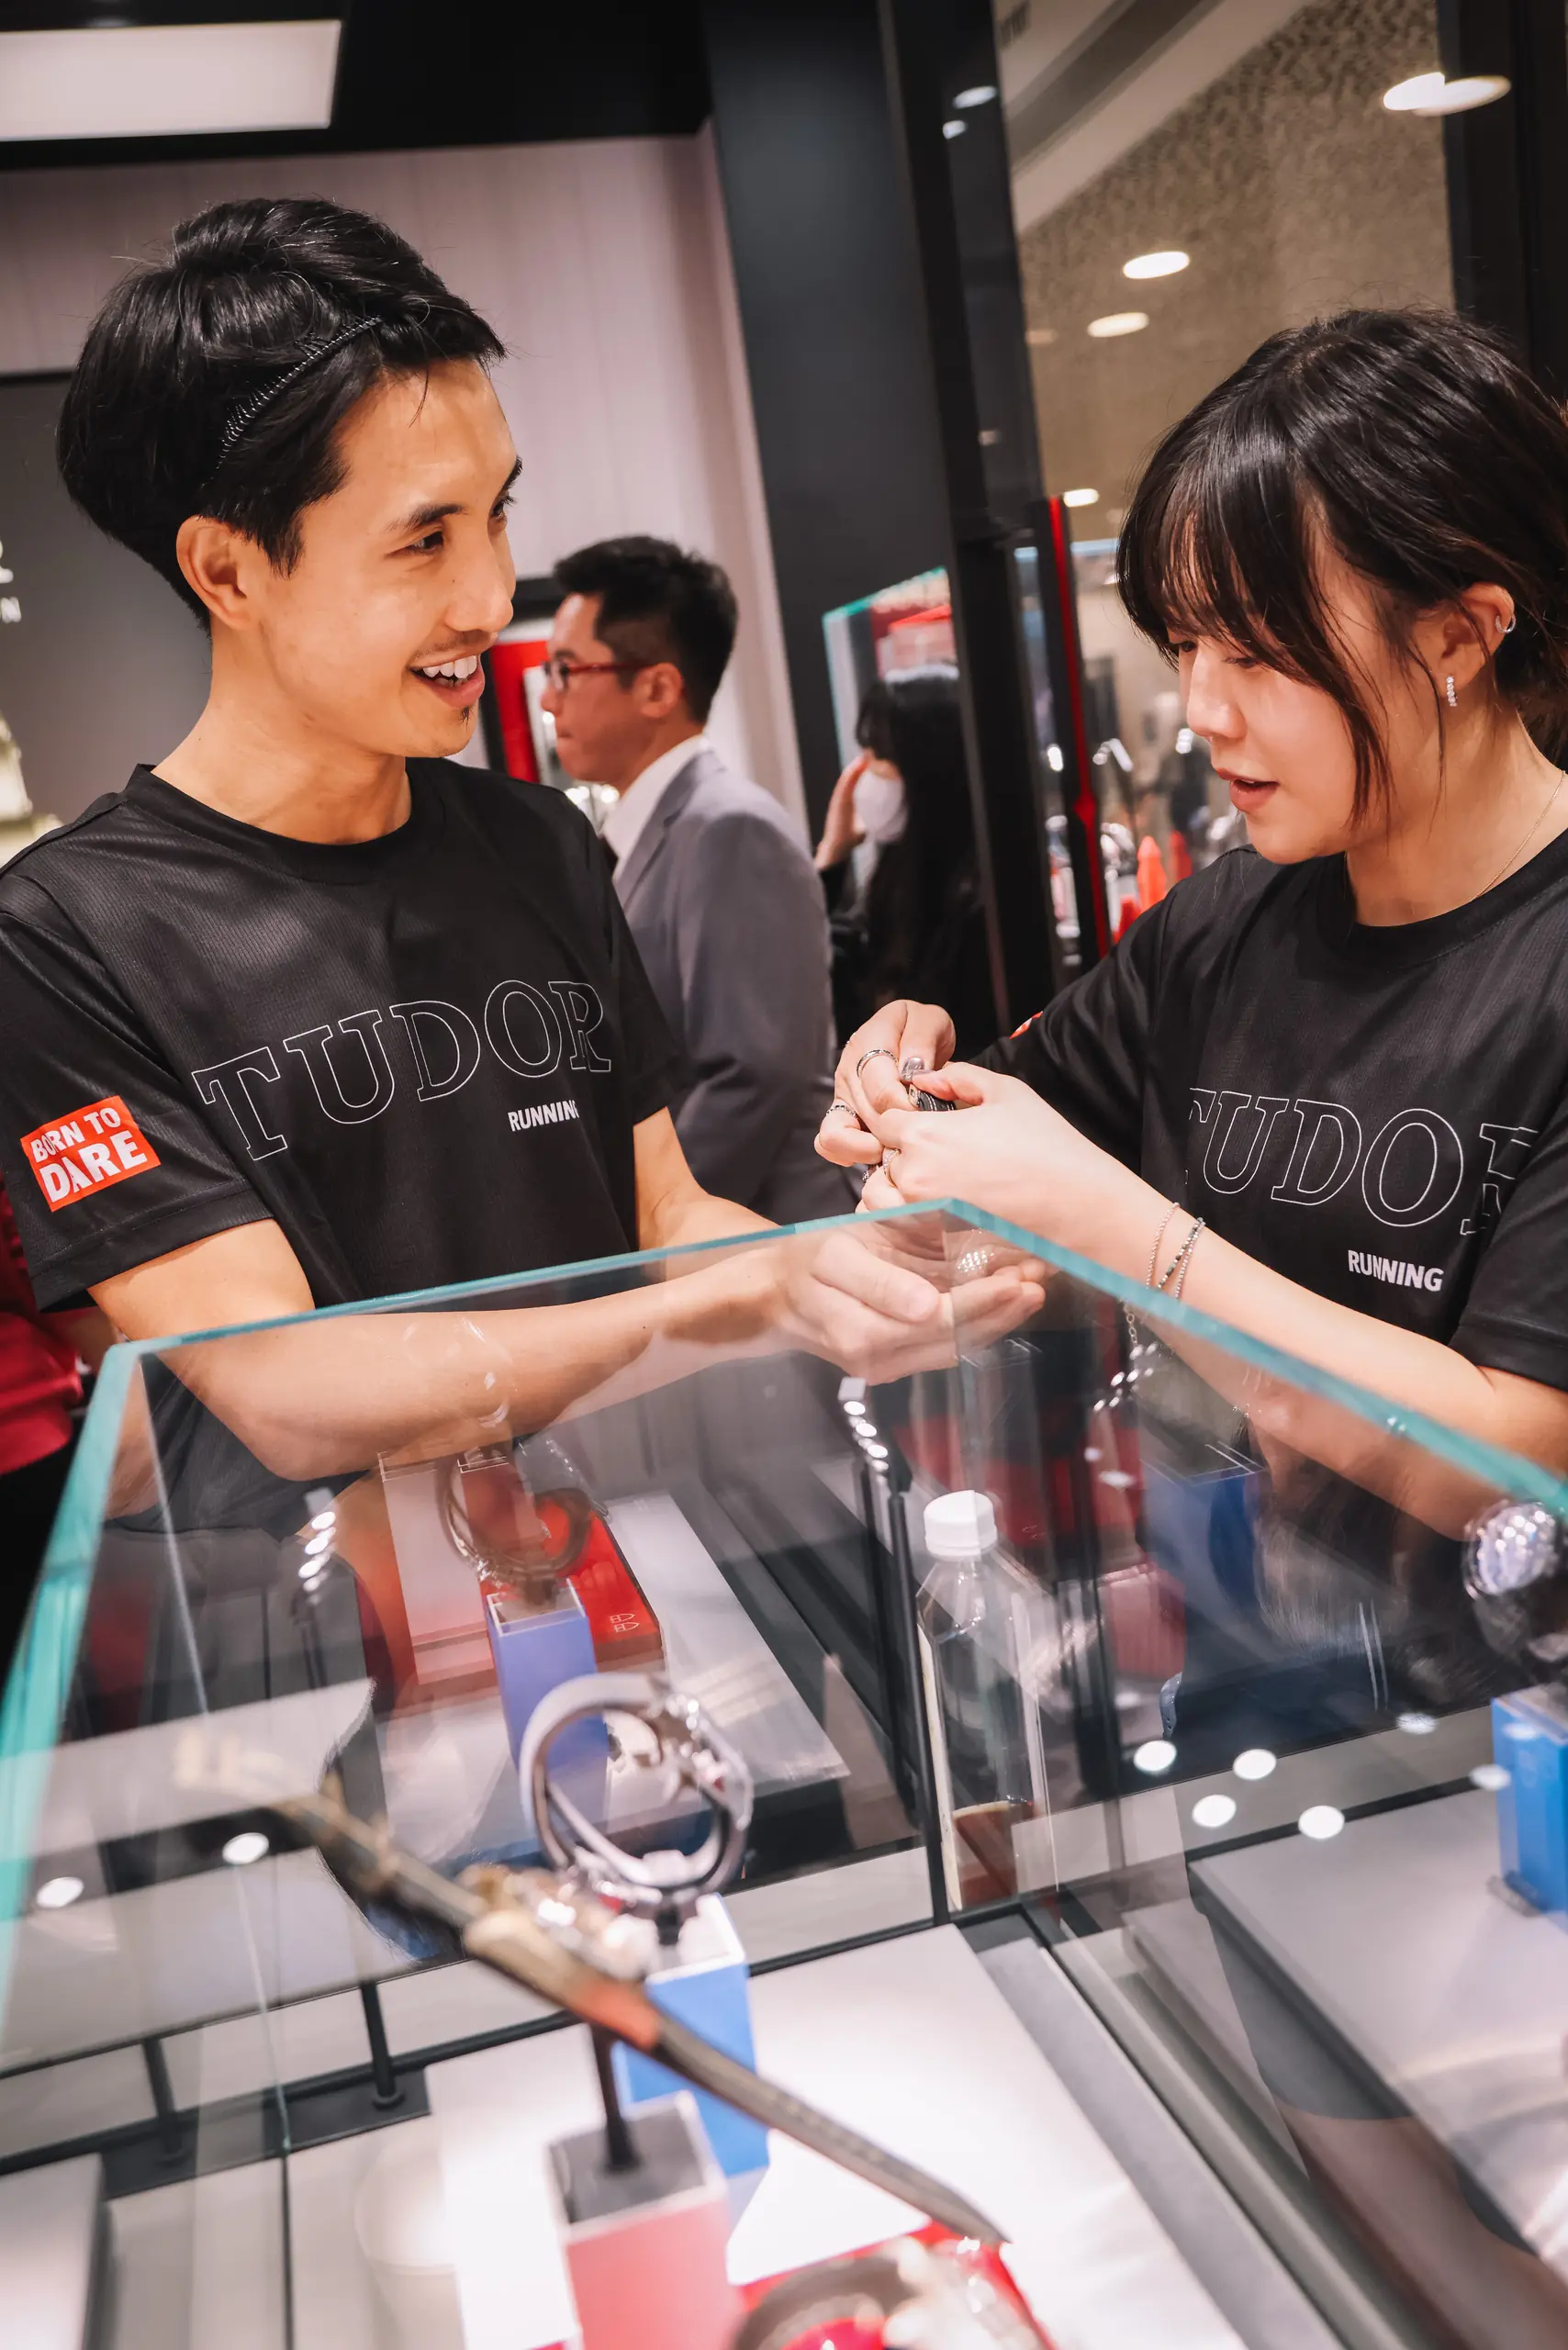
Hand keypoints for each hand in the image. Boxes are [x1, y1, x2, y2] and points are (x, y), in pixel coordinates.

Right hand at [668, 1223, 1042, 1380]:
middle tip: (1042, 1276)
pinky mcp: (900, 1356)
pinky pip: (947, 1342)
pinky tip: (1005, 1297)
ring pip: (959, 1345)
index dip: (984, 1302)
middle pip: (959, 1339)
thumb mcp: (832, 1257)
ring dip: (1001, 1317)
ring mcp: (893, 1363)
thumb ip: (879, 1281)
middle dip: (1004, 1309)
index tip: (1018, 1277)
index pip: (941, 1323)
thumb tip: (927, 1307)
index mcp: (865, 1334)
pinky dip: (981, 1320)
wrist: (773, 1296)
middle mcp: (883, 1360)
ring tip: (1036, 1285)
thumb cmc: (804, 1266)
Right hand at [814, 751, 869, 869]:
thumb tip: (891, 814)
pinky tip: (858, 764)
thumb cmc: (849, 838)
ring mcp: (839, 799)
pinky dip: (851, 774)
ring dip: (858, 764)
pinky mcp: (837, 803)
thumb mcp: (867, 824)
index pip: (859, 778)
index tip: (878, 756)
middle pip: (853, 774)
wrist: (836, 851)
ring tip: (868, 752)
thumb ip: (874, 818)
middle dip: (864, 761)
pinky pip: (844, 786)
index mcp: (849, 799)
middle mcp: (843, 796)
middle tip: (874, 748)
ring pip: (849, 777)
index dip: (867, 767)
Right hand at [816, 998, 956, 1168]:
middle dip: (896, 1131)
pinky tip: (877, 1152)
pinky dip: (851, 1154)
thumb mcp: (930, 1021)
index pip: (879, 1086)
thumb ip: (922, 1040)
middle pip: (866, 1114)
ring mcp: (842, 1095)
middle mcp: (849, 1069)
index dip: (905, 1107)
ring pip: (837, 1134)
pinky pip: (828, 1144)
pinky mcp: (840, 1116)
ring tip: (894, 1146)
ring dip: (869, 1148)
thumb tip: (912, 1070)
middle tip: (919, 1133)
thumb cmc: (921, 1033)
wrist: (912, 1038)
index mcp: (870, 1042)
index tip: (925, 1115)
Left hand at [857, 1062, 1144, 1260]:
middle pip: (880, 1159)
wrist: (1082, 1206)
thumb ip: (958, 1077)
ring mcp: (922, 1213)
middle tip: (938, 1156)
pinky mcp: (936, 1241)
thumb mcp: (1007, 1093)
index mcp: (926, 1133)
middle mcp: (914, 1175)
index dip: (899, 1115)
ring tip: (938, 1185)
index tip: (923, 1121)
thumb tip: (924, 1078)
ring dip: (899, 1189)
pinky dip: (911, 1219)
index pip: (882, 1118)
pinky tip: (945, 1210)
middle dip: (899, 1154)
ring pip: (882, 1197)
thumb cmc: (1050, 1149)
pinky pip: (902, 1228)